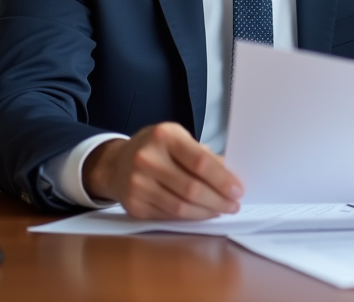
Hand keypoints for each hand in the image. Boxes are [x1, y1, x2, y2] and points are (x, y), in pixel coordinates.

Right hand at [83, 122, 244, 219]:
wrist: (115, 163)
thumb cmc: (155, 149)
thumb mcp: (178, 139)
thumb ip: (203, 156)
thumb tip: (230, 177)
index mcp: (164, 136)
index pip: (199, 162)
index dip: (222, 179)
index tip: (238, 190)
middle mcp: (147, 159)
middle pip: (191, 188)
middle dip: (218, 200)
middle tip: (233, 205)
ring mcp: (137, 184)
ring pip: (180, 206)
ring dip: (206, 212)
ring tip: (220, 210)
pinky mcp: (133, 205)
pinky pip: (168, 216)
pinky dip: (188, 217)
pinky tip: (200, 214)